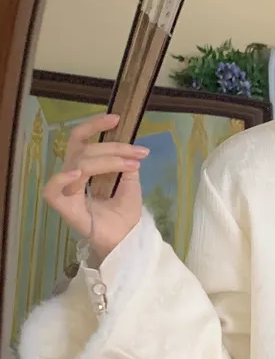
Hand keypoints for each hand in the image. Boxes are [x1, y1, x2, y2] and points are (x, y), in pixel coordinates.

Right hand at [42, 114, 148, 259]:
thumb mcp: (130, 186)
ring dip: (108, 161)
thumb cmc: (124, 215)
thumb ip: (126, 167)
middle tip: (137, 153)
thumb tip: (131, 151)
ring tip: (131, 165)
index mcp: (85, 168)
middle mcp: (73, 175)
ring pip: (79, 164)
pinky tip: (78, 175)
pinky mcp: (63, 206)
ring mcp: (66, 190)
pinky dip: (62, 178)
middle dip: (114, 147)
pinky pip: (53, 189)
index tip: (117, 119)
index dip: (95, 126)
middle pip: (85, 149)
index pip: (82, 140)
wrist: (126, 240)